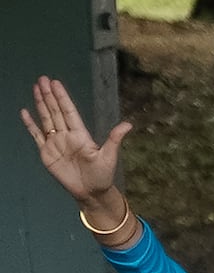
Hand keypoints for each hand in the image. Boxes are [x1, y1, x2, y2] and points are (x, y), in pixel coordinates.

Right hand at [20, 75, 129, 210]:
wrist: (91, 193)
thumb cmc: (102, 176)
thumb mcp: (109, 157)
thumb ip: (115, 139)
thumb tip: (128, 124)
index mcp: (80, 134)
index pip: (69, 111)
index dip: (62, 97)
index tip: (56, 83)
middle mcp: (67, 135)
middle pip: (56, 111)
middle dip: (49, 95)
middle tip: (42, 79)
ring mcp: (56, 142)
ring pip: (46, 119)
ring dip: (40, 104)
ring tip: (36, 88)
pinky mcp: (47, 152)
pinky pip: (37, 135)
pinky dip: (30, 124)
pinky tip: (25, 112)